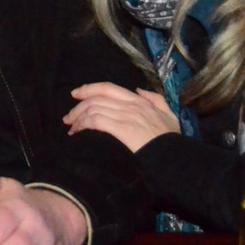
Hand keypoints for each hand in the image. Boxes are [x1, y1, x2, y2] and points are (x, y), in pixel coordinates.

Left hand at [63, 82, 178, 151]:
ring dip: (78, 118)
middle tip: (68, 117)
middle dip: (78, 106)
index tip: (76, 93)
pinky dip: (83, 124)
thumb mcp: (170, 115)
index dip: (90, 88)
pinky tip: (78, 132)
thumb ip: (156, 100)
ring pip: (94, 108)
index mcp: (140, 100)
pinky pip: (96, 120)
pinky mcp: (122, 129)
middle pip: (97, 98)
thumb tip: (139, 90)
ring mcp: (126, 116)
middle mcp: (131, 104)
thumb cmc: (172, 140)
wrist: (175, 157)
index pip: (109, 88)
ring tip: (71, 128)